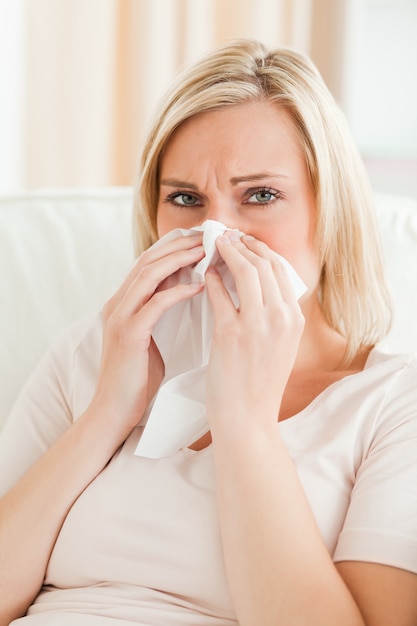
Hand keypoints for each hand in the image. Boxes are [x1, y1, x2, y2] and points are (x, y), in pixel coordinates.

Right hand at [90, 233, 204, 432]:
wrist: (114, 411)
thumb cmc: (136, 378)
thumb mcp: (149, 337)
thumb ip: (159, 311)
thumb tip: (186, 288)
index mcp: (123, 303)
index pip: (148, 262)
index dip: (174, 246)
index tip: (203, 239)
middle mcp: (118, 303)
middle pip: (149, 260)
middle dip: (180, 245)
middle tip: (209, 236)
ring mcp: (120, 317)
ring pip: (149, 275)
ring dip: (180, 259)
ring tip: (207, 251)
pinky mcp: (128, 333)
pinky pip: (156, 303)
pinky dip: (178, 291)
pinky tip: (200, 286)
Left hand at [205, 233, 303, 435]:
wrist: (247, 419)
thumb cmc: (258, 384)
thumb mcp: (280, 346)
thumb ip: (275, 315)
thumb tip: (260, 285)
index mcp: (294, 319)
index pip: (280, 270)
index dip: (260, 250)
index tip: (245, 241)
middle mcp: (281, 318)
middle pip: (264, 264)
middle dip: (244, 244)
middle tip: (226, 236)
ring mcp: (257, 325)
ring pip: (245, 271)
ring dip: (228, 253)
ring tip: (214, 246)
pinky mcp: (231, 334)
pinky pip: (220, 294)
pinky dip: (212, 279)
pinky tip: (205, 274)